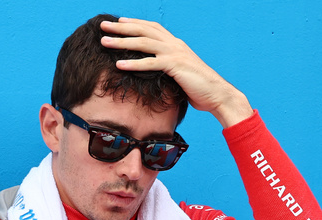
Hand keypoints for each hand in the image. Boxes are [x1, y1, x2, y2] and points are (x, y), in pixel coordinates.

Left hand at [100, 18, 253, 127]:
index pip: (152, 28)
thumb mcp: (179, 74)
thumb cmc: (198, 88)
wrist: (217, 95)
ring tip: (105, 42)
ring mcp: (175, 53)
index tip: (118, 22)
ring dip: (122, 42)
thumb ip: (167, 68)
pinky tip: (118, 64)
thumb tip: (153, 72)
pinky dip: (133, 63)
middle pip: (144, 30)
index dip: (134, 23)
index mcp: (175, 44)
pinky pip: (150, 63)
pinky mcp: (176, 66)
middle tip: (104, 25)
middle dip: (122, 27)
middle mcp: (175, 44)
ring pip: (144, 43)